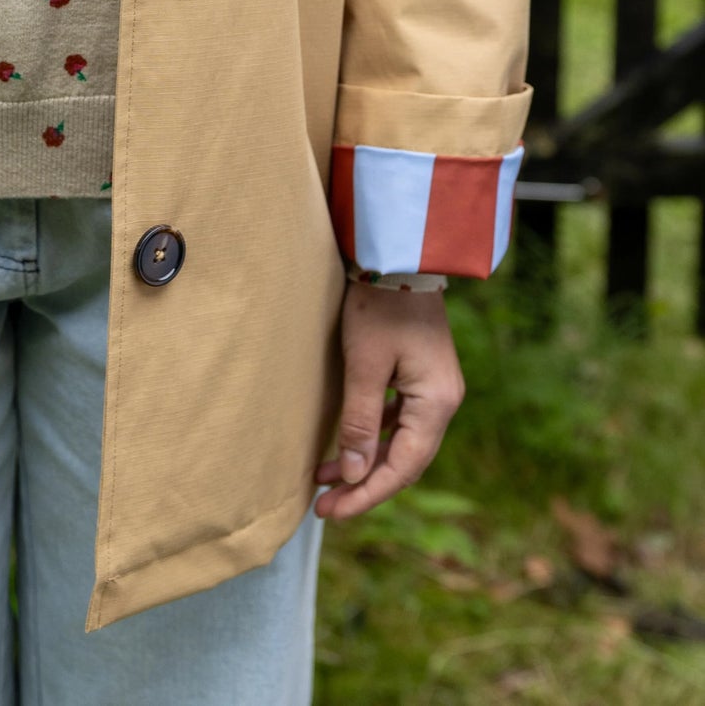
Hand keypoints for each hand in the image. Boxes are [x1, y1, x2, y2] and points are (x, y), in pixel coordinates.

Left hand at [314, 284, 464, 520]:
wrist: (399, 255)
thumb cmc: (380, 305)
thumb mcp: (364, 364)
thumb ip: (359, 422)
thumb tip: (353, 475)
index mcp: (436, 403)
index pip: (403, 468)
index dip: (367, 494)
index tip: (332, 512)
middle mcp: (443, 401)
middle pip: (405, 460)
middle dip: (364, 484)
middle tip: (324, 506)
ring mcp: (435, 388)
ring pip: (401, 441)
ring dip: (365, 461)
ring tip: (324, 476)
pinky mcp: (422, 374)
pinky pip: (399, 420)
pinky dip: (372, 436)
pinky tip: (347, 443)